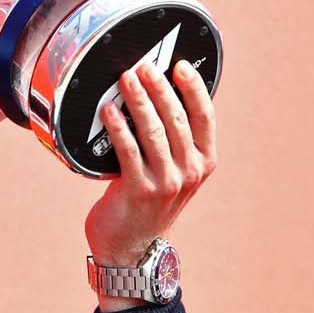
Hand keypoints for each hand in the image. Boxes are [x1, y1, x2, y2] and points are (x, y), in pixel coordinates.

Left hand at [83, 60, 217, 300]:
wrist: (130, 247)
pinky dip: (118, 126)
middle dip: (159, 88)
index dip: (194, 88)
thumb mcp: (174, 173)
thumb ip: (176, 143)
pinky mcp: (139, 190)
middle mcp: (190, 172)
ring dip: (138, 101)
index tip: (179, 66)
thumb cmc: (148, 203)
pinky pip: (128, 150)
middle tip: (144, 66)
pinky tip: (108, 110)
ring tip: (125, 79)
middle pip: (177, 119)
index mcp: (204, 163)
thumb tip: (161, 96)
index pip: (205, 118)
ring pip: (153, 131)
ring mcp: (166, 182)